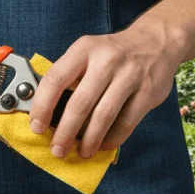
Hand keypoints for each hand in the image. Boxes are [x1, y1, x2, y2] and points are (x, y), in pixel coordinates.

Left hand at [29, 19, 187, 158]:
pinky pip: (126, 122)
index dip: (42, 106)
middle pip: (80, 102)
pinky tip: (104, 145)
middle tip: (57, 149)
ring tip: (82, 152)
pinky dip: (113, 138)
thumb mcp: (89, 52)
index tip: (37, 127)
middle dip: (65, 132)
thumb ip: (70, 76)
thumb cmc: (114, 53)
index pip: (56, 79)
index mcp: (84, 49)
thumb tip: (46, 112)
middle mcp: (106, 60)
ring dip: (89, 139)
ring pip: (104, 115)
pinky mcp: (147, 91)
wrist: (157, 41)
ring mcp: (129, 75)